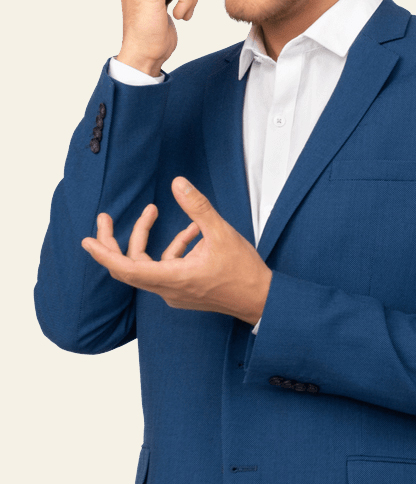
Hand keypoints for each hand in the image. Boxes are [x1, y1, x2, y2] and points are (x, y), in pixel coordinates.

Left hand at [81, 177, 272, 326]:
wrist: (260, 300)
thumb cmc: (242, 271)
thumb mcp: (221, 232)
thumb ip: (197, 207)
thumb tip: (178, 183)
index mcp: (174, 278)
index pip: (127, 268)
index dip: (104, 253)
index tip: (87, 240)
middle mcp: (168, 289)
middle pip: (128, 267)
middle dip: (115, 241)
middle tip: (105, 218)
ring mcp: (175, 292)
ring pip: (147, 265)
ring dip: (147, 239)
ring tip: (155, 211)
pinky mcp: (184, 290)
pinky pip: (165, 267)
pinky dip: (171, 248)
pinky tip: (191, 231)